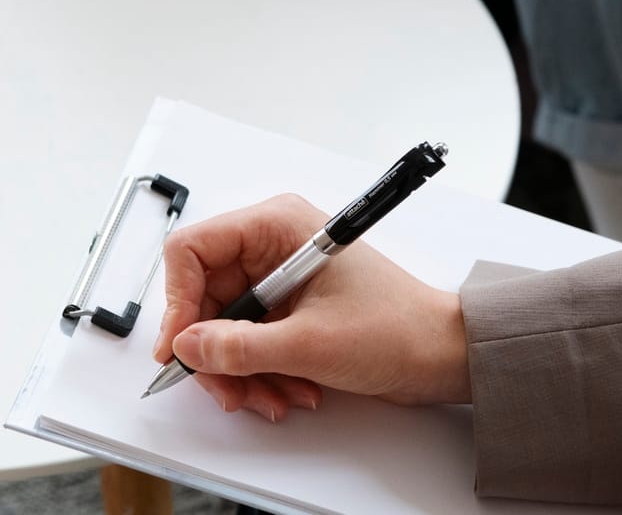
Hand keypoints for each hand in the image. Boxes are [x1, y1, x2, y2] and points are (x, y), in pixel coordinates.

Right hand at [155, 194, 471, 421]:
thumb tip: (188, 345)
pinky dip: (259, 371)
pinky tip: (287, 390)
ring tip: (271, 396)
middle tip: (229, 390)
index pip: (193, 250)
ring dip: (240, 370)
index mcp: (278, 225)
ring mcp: (280, 277)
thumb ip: (240, 347)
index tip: (180, 347)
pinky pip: (249, 339)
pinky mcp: (289, 307)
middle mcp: (274, 244)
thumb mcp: (309, 344)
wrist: (442, 353)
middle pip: (205, 296)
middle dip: (216, 351)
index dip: (179, 301)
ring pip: (225, 326)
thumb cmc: (398, 327)